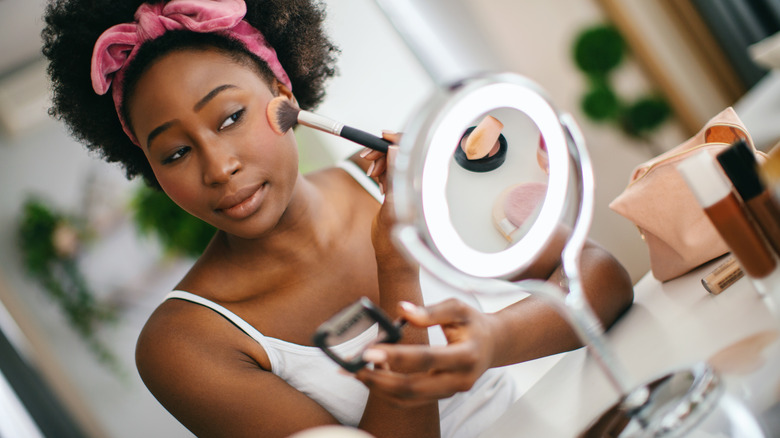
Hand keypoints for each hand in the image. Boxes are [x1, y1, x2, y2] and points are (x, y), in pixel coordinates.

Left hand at [353, 299, 497, 406]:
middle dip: (380, 380)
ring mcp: (449, 393)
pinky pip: (410, 401)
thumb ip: (431, 311)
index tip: (369, 351)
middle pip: (413, 388)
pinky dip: (388, 391)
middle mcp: (459, 380)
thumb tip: (402, 310)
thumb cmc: (473, 324)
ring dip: (380, 388)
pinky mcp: (439, 397)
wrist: (492, 345)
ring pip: (409, 399)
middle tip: (355, 368)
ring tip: (359, 371)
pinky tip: (375, 375)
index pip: (426, 359)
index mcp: (466, 355)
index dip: (396, 356)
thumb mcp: (458, 309)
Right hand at [365, 133, 408, 269]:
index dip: (396, 140)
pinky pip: (392, 173)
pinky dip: (382, 174)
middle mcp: (417, 184)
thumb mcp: (392, 204)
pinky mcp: (402, 192)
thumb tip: (395, 149)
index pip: (411, 151)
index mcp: (419, 185)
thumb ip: (394, 175)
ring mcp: (410, 187)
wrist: (394, 257)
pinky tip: (378, 184)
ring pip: (394, 163)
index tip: (380, 137)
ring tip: (374, 178)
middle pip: (400, 154)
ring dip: (381, 165)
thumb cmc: (397, 238)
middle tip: (369, 163)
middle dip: (382, 154)